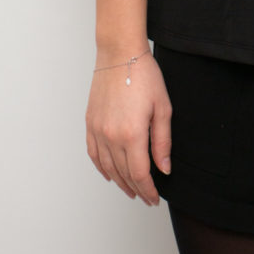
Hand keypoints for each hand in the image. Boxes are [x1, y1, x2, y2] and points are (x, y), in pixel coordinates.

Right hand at [86, 49, 172, 206]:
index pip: (139, 174)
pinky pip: (93, 154)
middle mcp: (111, 136)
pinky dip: (102, 167)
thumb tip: (164, 168)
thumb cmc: (144, 76)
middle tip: (147, 197)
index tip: (155, 198)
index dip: (148, 190)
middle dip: (137, 189)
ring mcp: (97, 130)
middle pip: (123, 174)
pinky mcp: (90, 123)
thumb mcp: (162, 108)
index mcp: (132, 134)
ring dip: (120, 182)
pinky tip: (110, 174)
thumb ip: (162, 141)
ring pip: (108, 167)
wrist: (120, 54)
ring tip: (131, 189)